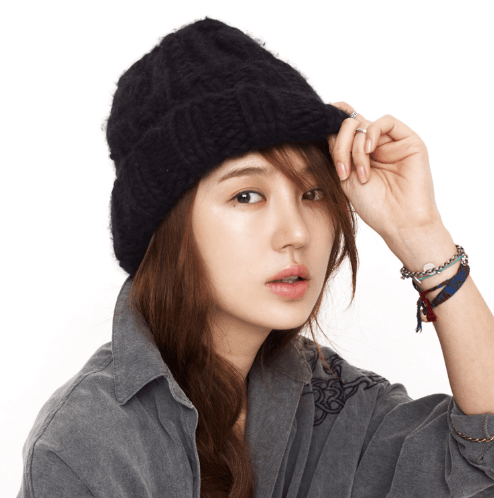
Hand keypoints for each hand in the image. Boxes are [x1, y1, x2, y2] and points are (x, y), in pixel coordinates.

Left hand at [326, 102, 443, 241]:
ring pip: (363, 124)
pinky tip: (369, 151)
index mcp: (359, 155)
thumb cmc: (373, 206)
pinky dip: (371, 133)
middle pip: (349, 125)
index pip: (342, 131)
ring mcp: (391, 142)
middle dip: (340, 145)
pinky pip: (385, 121)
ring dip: (355, 148)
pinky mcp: (409, 140)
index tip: (316, 132)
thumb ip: (337, 152)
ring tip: (360, 173)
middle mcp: (375, 146)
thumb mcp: (346, 177)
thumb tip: (326, 128)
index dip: (330, 127)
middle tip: (342, 170)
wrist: (399, 222)